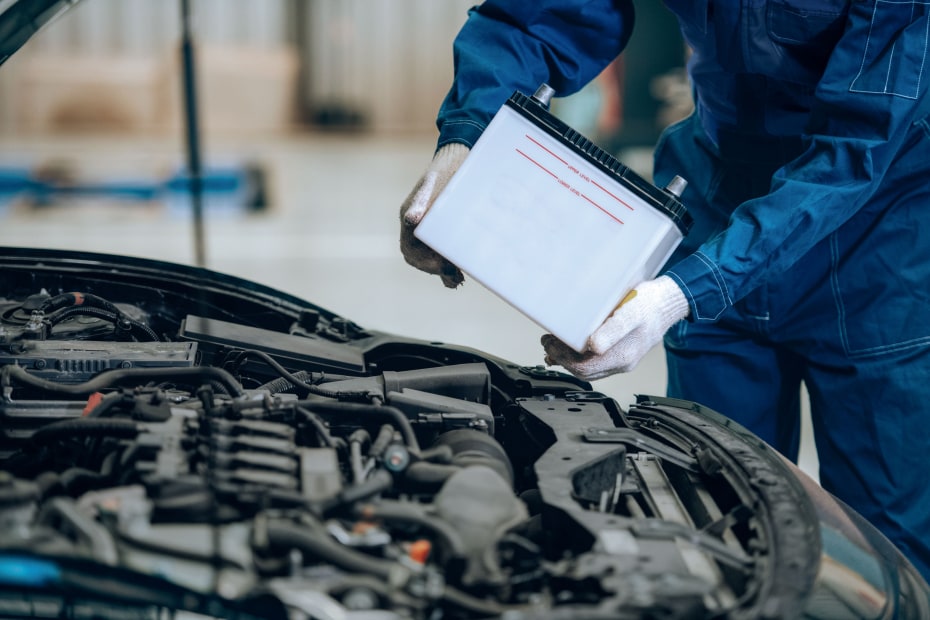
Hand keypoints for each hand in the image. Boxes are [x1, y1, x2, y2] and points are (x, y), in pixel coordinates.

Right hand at [399, 143, 470, 287]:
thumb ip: (422, 202)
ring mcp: (429, 229)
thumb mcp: (435, 182)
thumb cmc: (448, 168)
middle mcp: (416, 226)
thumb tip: (411, 220)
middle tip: (455, 277)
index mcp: (410, 216)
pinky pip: (442, 252)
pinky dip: (449, 266)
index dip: (424, 262)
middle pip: (419, 258)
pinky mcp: (444, 229)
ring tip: (458, 279)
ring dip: (443, 271)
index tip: (442, 267)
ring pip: (430, 258)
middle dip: (435, 270)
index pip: (411, 250)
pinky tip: (461, 274)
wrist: (461, 156)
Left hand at [542, 276, 688, 379]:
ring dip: (569, 359)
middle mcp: (623, 362)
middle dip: (562, 359)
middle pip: (584, 371)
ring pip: (590, 369)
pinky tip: (572, 348)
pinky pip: (597, 362)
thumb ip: (611, 331)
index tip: (549, 344)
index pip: (584, 367)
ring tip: (554, 346)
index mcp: (623, 356)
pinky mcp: (622, 353)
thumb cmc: (651, 304)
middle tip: (547, 343)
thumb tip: (593, 347)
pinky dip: (580, 357)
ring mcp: (623, 359)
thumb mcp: (630, 313)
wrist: (669, 302)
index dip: (563, 358)